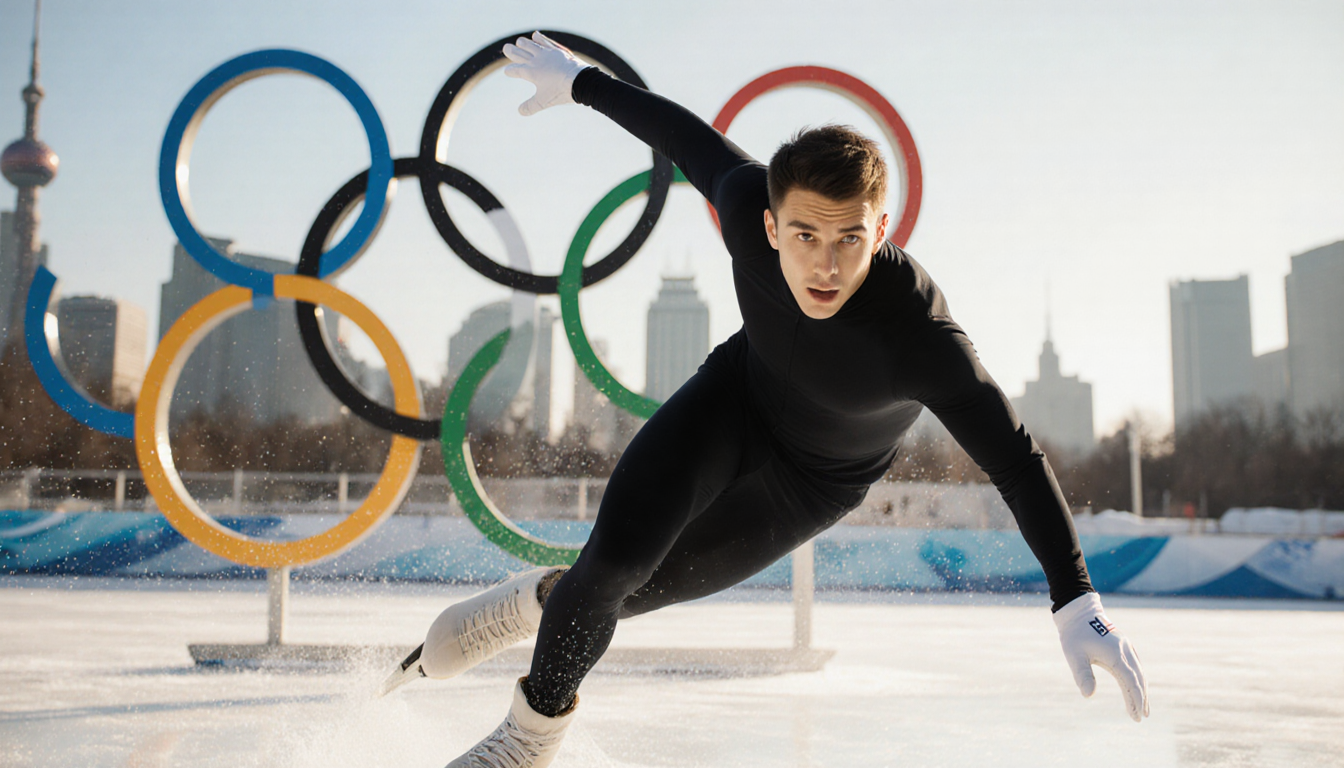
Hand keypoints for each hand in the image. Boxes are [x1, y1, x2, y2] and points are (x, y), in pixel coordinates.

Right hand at [502, 32, 590, 115]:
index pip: (516, 70)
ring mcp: (547, 53)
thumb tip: (520, 111)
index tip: (507, 72)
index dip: (510, 71)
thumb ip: (530, 107)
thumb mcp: (543, 102)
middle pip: (520, 53)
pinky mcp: (557, 51)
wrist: (580, 80)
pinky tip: (536, 35)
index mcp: (530, 72)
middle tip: (506, 48)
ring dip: (524, 43)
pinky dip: (540, 39)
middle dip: (512, 51)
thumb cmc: (560, 91)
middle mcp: (536, 60)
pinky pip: (546, 42)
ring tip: (519, 42)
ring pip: (531, 45)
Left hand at [1053, 592, 1148, 721]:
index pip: (1130, 682)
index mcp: (1115, 655)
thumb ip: (1082, 674)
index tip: (1136, 717)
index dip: (1135, 700)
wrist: (1078, 611)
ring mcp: (1126, 646)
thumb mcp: (1074, 655)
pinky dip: (1138, 678)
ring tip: (1143, 707)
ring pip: (1139, 672)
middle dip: (1141, 699)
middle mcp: (1125, 651)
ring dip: (1142, 689)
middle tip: (1141, 717)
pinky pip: (1135, 664)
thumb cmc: (1074, 634)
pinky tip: (1137, 686)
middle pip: (1139, 679)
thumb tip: (1088, 695)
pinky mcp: (1123, 644)